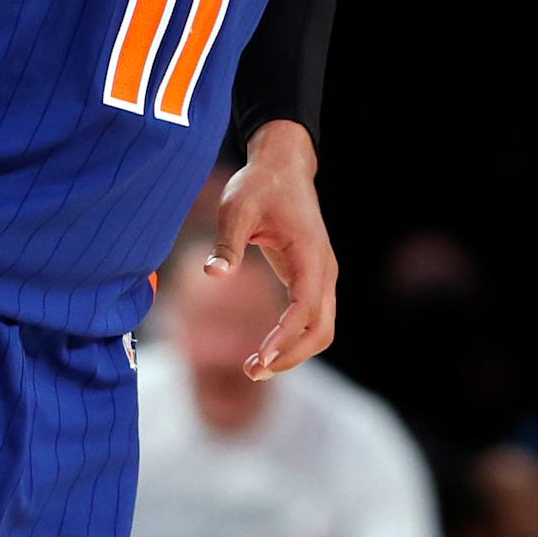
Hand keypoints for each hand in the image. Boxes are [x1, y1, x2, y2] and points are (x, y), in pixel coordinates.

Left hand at [205, 124, 335, 375]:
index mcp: (310, 254)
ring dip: (293, 352)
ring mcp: (323, 276)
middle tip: (251, 370)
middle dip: (291, 356)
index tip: (261, 357)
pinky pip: (312, 319)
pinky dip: (293, 339)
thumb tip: (213, 275)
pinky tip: (265, 349)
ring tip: (254, 366)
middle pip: (322, 330)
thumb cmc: (259, 185)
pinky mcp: (314, 278)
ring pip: (322, 329)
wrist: (283, 166)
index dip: (285, 337)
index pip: (305, 308)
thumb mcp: (236, 208)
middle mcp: (324, 270)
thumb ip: (227, 243)